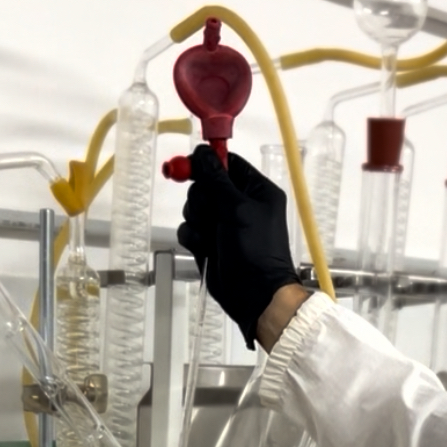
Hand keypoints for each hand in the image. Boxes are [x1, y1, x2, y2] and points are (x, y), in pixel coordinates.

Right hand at [178, 146, 302, 348]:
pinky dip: (194, 238)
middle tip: (213, 214)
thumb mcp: (237, 208)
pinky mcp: (210, 241)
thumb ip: (216, 178)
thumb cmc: (255, 250)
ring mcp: (223, 224)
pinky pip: (190, 229)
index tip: (192, 168)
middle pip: (205, 184)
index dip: (208, 164)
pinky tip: (206, 248)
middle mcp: (240, 204)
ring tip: (213, 236)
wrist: (254, 295)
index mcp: (256, 190)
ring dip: (198, 221)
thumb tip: (202, 151)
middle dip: (203, 199)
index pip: (228, 163)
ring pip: (194, 207)